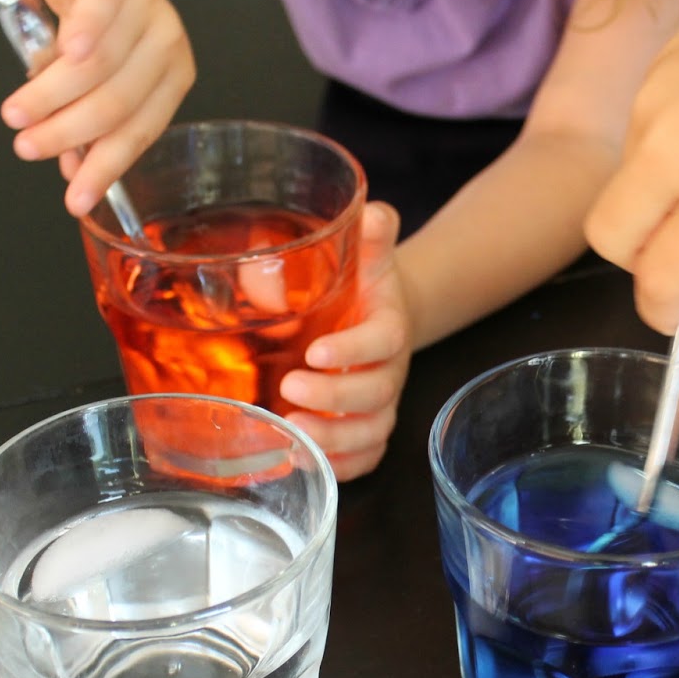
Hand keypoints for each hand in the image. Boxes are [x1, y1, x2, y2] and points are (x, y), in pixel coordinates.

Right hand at [0, 0, 194, 217]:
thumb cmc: (93, 31)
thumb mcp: (94, 83)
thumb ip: (88, 125)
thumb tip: (71, 173)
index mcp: (172, 80)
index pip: (138, 133)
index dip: (105, 169)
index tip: (74, 201)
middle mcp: (168, 46)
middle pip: (116, 102)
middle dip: (66, 132)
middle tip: (25, 147)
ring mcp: (145, 8)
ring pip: (96, 64)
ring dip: (50, 95)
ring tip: (15, 113)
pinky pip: (98, 9)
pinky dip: (80, 34)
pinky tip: (60, 55)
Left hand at [279, 202, 410, 481]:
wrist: (378, 315)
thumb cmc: (363, 287)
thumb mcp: (366, 256)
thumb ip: (371, 236)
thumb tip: (370, 211)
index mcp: (388, 327)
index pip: (381, 342)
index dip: (353, 350)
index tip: (316, 351)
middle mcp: (388, 372)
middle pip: (375, 396)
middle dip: (334, 399)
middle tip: (290, 390)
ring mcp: (379, 406)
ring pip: (372, 434)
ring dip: (334, 440)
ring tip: (292, 432)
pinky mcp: (367, 430)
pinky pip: (366, 459)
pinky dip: (341, 466)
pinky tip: (303, 460)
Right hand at [584, 0, 678, 333]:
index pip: (657, 283)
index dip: (665, 311)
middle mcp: (674, 152)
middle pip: (608, 237)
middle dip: (639, 260)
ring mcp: (657, 100)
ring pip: (624, 179)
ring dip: (657, 195)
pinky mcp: (658, 62)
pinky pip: (641, 126)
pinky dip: (668, 144)